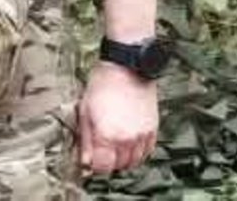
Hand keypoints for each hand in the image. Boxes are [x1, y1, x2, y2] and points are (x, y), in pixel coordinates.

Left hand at [76, 61, 157, 175]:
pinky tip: (129, 143)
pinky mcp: (152, 130)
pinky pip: (147, 152)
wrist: (126, 68)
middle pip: (118, 167)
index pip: (102, 168)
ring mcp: (142, 136)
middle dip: (108, 162)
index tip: (91, 160)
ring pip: (134, 162)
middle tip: (101, 151)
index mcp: (107, 136)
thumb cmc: (103, 85)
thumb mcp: (85, 112)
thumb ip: (85, 140)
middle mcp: (127, 140)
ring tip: (114, 146)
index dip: (94, 166)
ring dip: (123, 159)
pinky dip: (138, 152)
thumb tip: (84, 160)